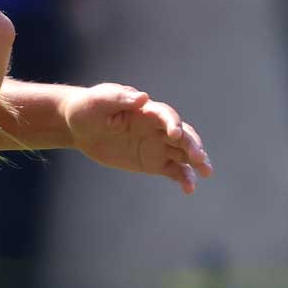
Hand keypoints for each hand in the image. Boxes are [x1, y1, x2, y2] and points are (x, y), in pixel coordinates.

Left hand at [62, 83, 212, 192]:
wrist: (80, 126)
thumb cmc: (90, 107)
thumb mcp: (100, 100)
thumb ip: (120, 99)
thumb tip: (143, 98)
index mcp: (147, 110)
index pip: (166, 115)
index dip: (173, 123)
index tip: (175, 135)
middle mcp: (158, 127)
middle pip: (183, 135)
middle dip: (193, 145)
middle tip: (199, 158)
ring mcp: (158, 145)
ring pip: (184, 153)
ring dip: (197, 162)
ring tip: (206, 172)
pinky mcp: (154, 162)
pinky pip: (174, 170)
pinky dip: (184, 178)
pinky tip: (189, 189)